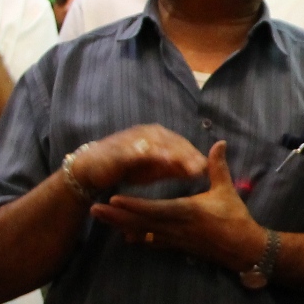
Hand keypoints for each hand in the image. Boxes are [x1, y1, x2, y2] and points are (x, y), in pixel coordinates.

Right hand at [74, 124, 210, 192]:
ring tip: (191, 167)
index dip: (197, 156)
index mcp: (159, 137)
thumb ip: (175, 168)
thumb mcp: (155, 170)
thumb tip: (201, 170)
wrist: (92, 169)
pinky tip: (166, 162)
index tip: (211, 169)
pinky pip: (140, 152)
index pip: (183, 145)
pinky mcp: (122, 149)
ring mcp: (135, 139)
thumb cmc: (127, 168)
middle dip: (191, 155)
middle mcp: (149, 133)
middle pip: (175, 143)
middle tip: (206, 169)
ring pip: (161, 146)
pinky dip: (154, 155)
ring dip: (178, 155)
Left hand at [94, 140, 264, 268]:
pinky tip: (124, 235)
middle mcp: (176, 227)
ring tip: (100, 219)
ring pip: (142, 233)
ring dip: (120, 226)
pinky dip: (137, 237)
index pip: (155, 209)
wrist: (243, 248)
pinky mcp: (177, 246)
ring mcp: (175, 239)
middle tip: (93, 209)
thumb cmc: (235, 217)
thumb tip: (219, 143)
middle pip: (141, 223)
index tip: (114, 199)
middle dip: (116, 217)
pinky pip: (152, 242)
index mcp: (187, 211)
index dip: (134, 205)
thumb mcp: (226, 190)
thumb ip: (217, 167)